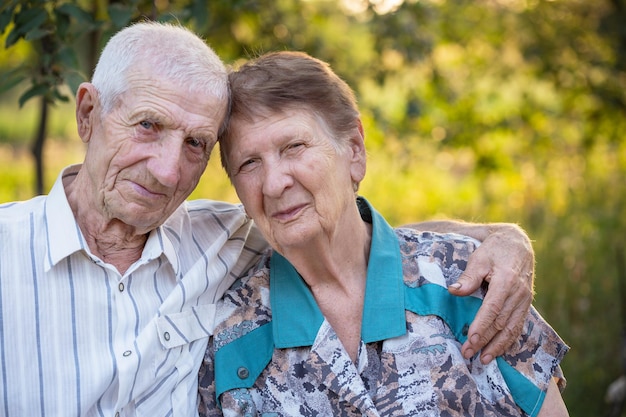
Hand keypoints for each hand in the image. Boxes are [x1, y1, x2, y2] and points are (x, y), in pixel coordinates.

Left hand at [448, 224, 534, 363]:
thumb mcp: (479, 258)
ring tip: (484, 359)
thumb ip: (468, 277)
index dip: (481, 326)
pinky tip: (499, 350)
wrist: (518, 243)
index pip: (493, 309)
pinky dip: (509, 340)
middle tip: (468, 354)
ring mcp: (525, 300)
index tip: (470, 340)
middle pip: (501, 323)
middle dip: (485, 341)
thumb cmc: (495, 250)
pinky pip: (518, 325)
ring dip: (498, 346)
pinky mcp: (526, 303)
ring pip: (512, 328)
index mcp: (507, 281)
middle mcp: (519, 294)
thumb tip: (454, 291)